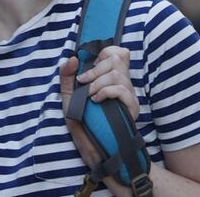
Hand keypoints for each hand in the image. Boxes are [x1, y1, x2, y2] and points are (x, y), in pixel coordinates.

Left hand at [59, 46, 138, 181]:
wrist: (92, 148)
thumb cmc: (82, 123)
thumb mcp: (69, 97)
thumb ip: (67, 76)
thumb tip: (74, 58)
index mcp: (110, 79)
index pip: (118, 53)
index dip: (106, 52)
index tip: (91, 64)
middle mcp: (123, 84)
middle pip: (118, 58)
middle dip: (96, 68)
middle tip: (83, 82)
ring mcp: (129, 96)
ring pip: (117, 74)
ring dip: (97, 82)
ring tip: (89, 95)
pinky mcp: (132, 109)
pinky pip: (122, 90)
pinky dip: (106, 92)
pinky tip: (97, 101)